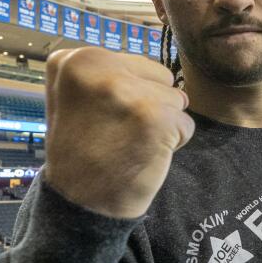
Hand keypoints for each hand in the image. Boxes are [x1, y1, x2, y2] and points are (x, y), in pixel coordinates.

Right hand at [42, 47, 193, 218]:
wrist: (81, 202)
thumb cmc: (83, 150)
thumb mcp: (75, 98)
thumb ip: (107, 73)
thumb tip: (163, 71)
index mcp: (76, 59)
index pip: (137, 65)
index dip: (129, 97)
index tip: (100, 118)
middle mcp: (98, 67)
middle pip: (161, 78)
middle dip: (150, 104)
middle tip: (117, 132)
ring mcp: (128, 92)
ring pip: (176, 99)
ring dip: (163, 124)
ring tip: (129, 142)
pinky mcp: (155, 118)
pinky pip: (186, 125)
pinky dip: (173, 143)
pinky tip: (143, 154)